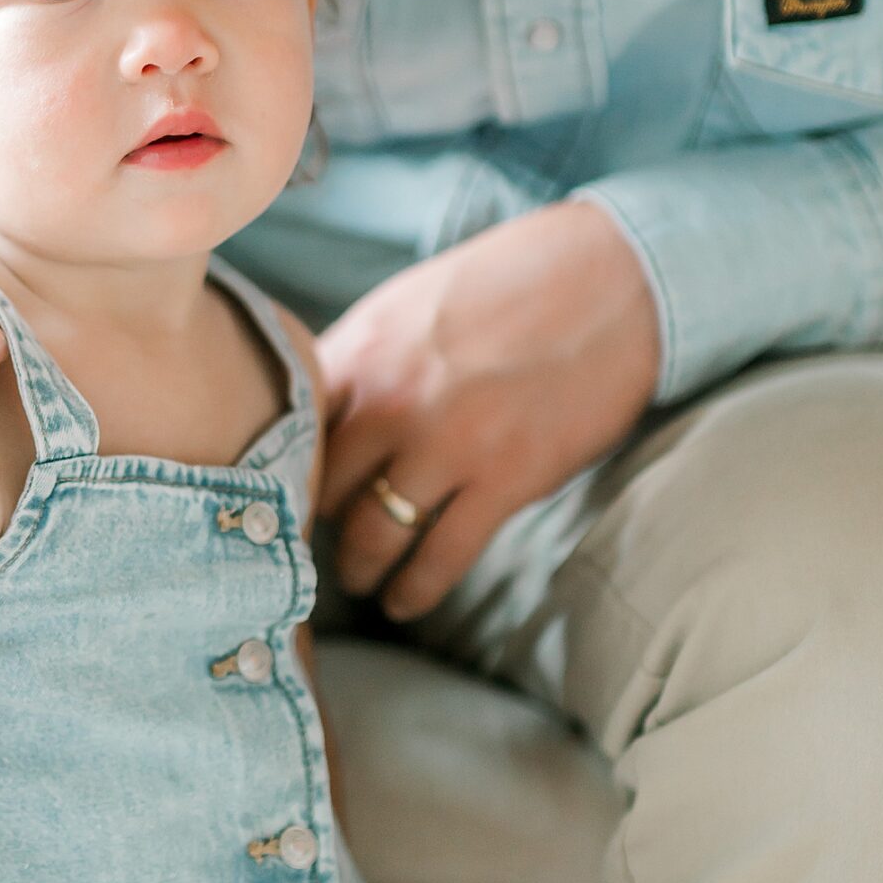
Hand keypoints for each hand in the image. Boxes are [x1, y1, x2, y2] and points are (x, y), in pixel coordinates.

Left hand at [317, 201, 658, 622]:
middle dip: (311, 523)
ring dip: (359, 566)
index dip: (276, 468)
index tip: (271, 494)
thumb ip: (361, 358)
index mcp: (362, 348)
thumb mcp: (411, 304)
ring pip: (373, 532)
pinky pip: (441, 555)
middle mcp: (391, 399)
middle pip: (322, 487)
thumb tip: (317, 408)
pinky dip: (415, 588)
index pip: (289, 429)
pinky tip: (402, 602)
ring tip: (356, 579)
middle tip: (307, 546)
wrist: (612, 280)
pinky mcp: (505, 479)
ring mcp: (447, 444)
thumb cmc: (510, 283)